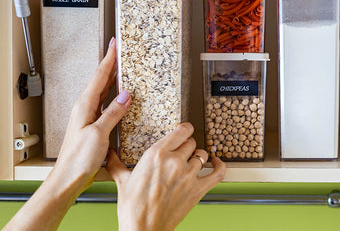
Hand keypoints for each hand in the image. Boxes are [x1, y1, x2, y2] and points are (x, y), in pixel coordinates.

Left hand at [4, 37, 131, 230]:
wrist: (68, 177)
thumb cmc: (78, 159)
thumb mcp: (98, 134)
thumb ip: (112, 113)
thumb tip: (126, 95)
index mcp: (85, 105)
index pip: (100, 75)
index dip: (109, 58)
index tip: (115, 44)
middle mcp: (85, 107)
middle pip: (102, 79)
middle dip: (112, 64)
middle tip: (121, 50)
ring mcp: (89, 115)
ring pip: (104, 90)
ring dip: (114, 78)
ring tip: (124, 67)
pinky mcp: (94, 124)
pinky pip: (106, 103)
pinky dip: (115, 94)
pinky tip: (122, 96)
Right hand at [107, 122, 225, 230]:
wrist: (143, 228)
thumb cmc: (133, 207)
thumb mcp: (122, 180)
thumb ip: (116, 163)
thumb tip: (108, 153)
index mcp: (157, 154)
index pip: (182, 130)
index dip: (185, 129)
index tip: (184, 131)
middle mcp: (175, 161)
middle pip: (191, 143)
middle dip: (187, 146)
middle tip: (181, 153)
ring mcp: (189, 175)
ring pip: (202, 155)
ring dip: (198, 157)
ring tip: (192, 161)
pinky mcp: (198, 189)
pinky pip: (217, 172)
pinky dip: (220, 165)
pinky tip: (216, 163)